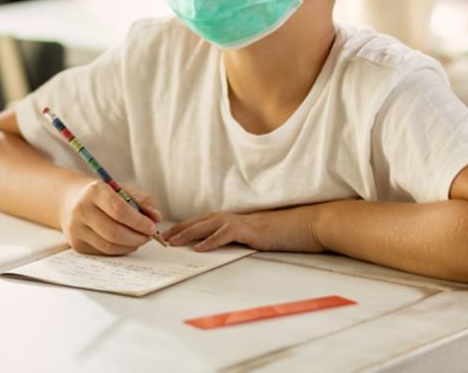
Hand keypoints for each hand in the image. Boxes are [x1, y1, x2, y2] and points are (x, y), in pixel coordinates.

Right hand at [58, 180, 162, 255]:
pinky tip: (126, 243)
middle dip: (137, 237)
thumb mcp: (122, 190)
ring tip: (140, 239)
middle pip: (114, 232)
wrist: (70, 200)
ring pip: (109, 246)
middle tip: (149, 236)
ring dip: (131, 245)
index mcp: (94, 191)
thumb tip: (156, 218)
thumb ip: (142, 201)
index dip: (139, 222)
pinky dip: (120, 250)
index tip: (153, 226)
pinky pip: (104, 252)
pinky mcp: (77, 244)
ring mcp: (76, 229)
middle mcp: (81, 210)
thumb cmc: (102, 194)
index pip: (119, 210)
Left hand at [164, 205, 325, 252]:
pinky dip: (212, 241)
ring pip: (208, 225)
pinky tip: (200, 249)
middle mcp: (234, 217)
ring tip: (172, 243)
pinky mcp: (252, 231)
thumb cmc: (283, 232)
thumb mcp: (256, 236)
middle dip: (179, 230)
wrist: (307, 225)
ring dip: (188, 233)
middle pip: (199, 221)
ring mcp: (242, 222)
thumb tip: (220, 246)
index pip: (203, 221)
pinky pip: (227, 235)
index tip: (167, 236)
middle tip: (160, 239)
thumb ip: (238, 238)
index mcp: (233, 219)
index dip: (184, 227)